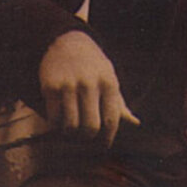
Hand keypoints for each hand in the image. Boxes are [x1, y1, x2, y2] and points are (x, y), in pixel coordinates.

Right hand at [38, 31, 138, 145]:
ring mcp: (69, 85)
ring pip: (70, 126)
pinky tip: (59, 118)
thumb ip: (119, 103)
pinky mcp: (51, 87)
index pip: (111, 121)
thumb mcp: (109, 78)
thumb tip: (135, 123)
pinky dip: (56, 125)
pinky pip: (54, 119)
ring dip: (70, 133)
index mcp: (109, 83)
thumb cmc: (92, 66)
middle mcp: (90, 84)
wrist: (66, 41)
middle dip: (88, 137)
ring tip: (71, 128)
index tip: (103, 145)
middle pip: (91, 128)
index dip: (107, 138)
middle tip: (85, 136)